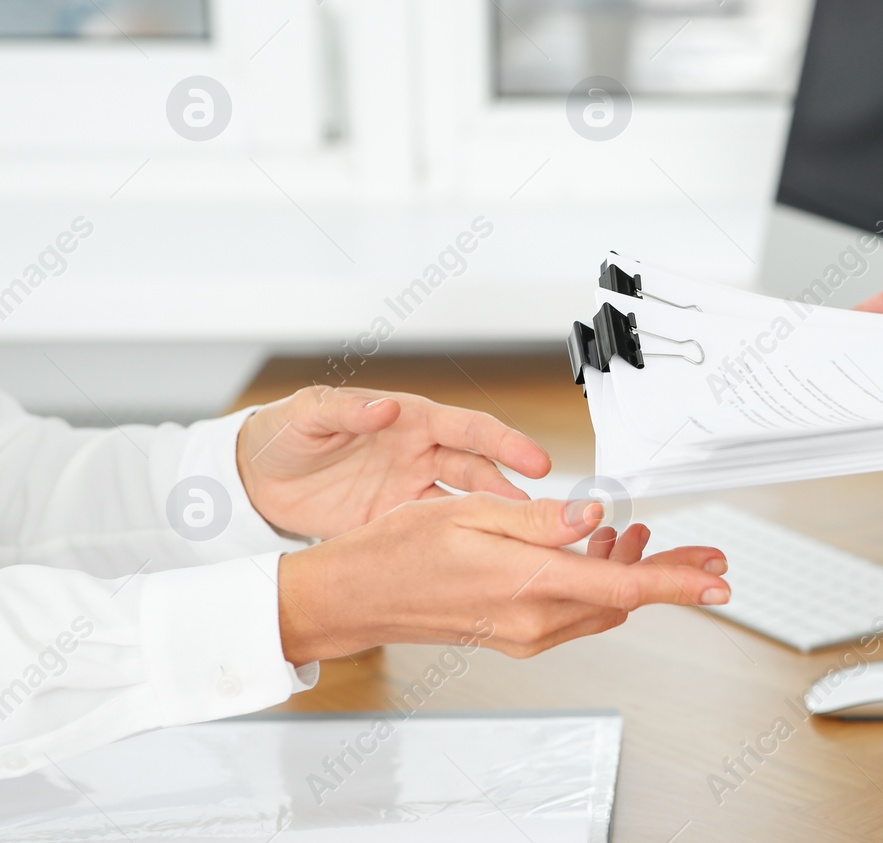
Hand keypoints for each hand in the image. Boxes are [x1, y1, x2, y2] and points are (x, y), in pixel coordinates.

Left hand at [237, 386, 551, 540]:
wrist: (255, 479)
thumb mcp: (308, 414)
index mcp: (409, 419)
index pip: (470, 428)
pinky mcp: (395, 522)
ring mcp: (410, 490)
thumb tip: (384, 409)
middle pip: (480, 471)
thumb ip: (346, 409)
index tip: (536, 460)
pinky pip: (437, 533)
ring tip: (523, 541)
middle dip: (513, 491)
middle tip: (543, 515)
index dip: (506, 443)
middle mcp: (419, 453)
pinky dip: (460, 544)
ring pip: (467, 505)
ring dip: (495, 520)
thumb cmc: (284, 433)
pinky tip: (479, 558)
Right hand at [276, 494, 729, 665]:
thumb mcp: (472, 512)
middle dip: (671, 576)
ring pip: (602, 604)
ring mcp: (526, 632)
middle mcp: (533, 619)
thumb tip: (596, 514)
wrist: (355, 597)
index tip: (717, 582)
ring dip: (630, 573)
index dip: (677, 583)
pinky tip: (599, 552)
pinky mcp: (516, 634)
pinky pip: (575, 610)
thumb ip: (543, 518)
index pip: (623, 587)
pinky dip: (597, 582)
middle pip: (624, 598)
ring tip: (646, 538)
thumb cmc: (398, 550)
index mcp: (528, 584)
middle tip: (709, 558)